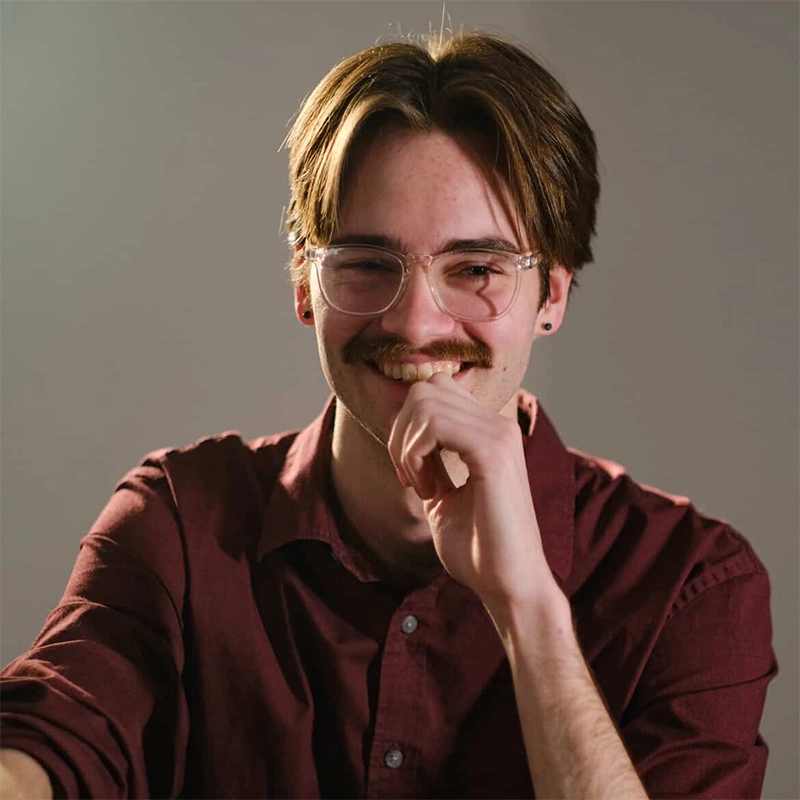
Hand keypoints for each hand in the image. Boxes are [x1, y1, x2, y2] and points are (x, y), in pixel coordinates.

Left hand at [387, 373, 555, 609]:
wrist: (508, 584)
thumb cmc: (478, 548)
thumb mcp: (444, 495)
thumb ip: (430, 460)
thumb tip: (404, 435)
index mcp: (490, 432)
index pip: (436, 390)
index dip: (408, 426)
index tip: (409, 470)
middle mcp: (498, 425)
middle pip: (427, 388)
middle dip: (401, 430)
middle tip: (408, 475)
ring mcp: (499, 435)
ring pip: (427, 401)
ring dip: (407, 444)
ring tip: (419, 484)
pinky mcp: (493, 453)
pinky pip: (435, 425)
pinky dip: (415, 454)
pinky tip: (426, 489)